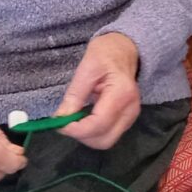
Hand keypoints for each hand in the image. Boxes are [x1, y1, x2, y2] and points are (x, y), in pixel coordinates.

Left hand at [54, 33, 140, 149]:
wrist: (124, 50)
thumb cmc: (105, 54)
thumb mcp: (86, 68)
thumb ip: (74, 95)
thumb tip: (60, 118)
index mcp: (121, 94)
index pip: (98, 124)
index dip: (76, 130)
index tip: (59, 123)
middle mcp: (130, 109)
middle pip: (104, 140)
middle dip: (82, 136)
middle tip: (67, 122)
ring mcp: (131, 116)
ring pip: (106, 141)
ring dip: (87, 136)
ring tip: (76, 120)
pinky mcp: (128, 119)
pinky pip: (109, 135)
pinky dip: (94, 132)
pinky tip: (86, 118)